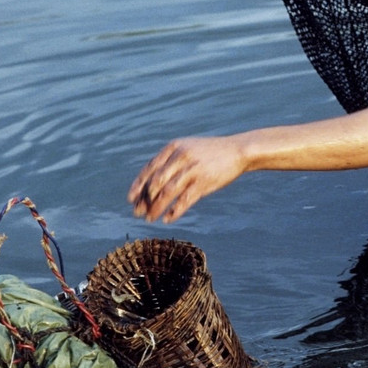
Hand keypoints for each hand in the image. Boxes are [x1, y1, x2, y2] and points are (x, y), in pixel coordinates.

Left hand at [128, 136, 246, 222]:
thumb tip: (150, 183)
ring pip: (168, 193)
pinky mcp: (204, 181)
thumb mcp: (187, 148)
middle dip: (144, 200)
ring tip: (150, 219)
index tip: (130, 199)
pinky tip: (168, 219)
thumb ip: (170, 161)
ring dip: (156, 208)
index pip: (149, 169)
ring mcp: (192, 169)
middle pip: (155, 182)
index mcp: (173, 147)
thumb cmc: (209, 153)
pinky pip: (185, 200)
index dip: (138, 186)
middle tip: (137, 213)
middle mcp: (181, 157)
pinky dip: (175, 211)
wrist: (237, 150)